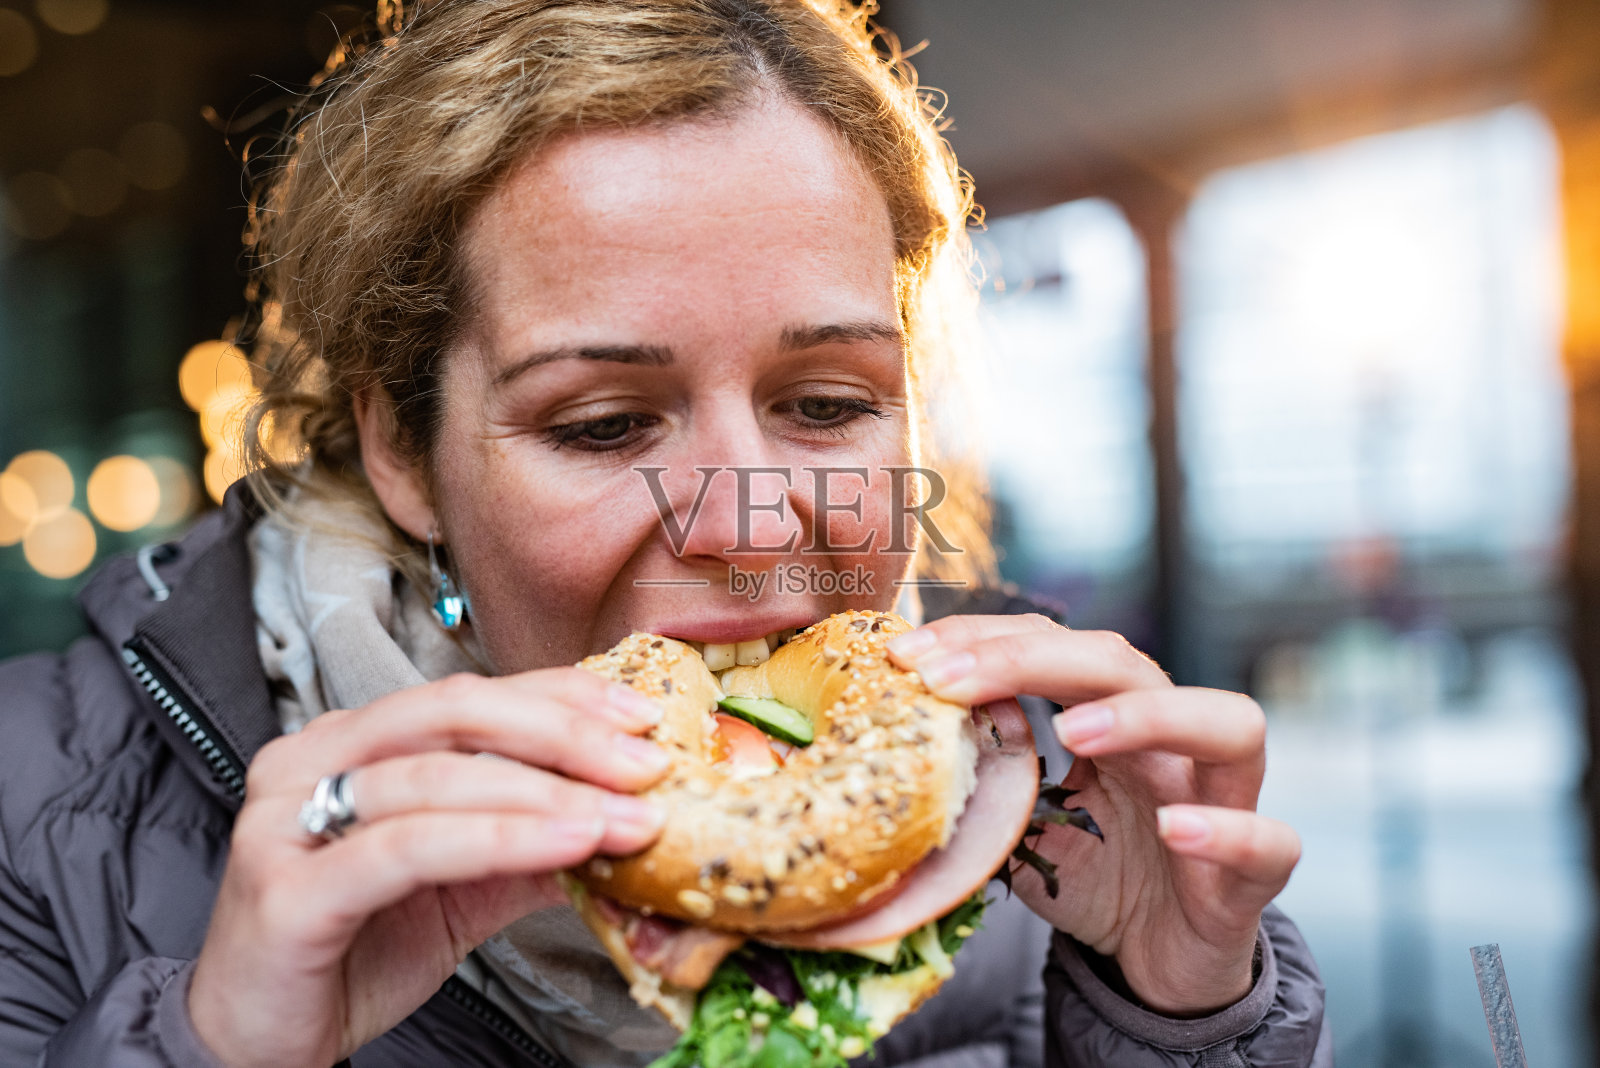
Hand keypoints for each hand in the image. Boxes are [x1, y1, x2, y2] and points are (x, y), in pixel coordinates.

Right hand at [188, 669, 670, 1067]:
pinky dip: (499, 839)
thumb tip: (634, 818)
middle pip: (453, 712)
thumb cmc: (355, 949)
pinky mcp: (287, 890)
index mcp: (349, 742)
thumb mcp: (463, 885)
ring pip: (435, 778)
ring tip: (624, 815)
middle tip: (646, 762)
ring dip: (547, 792)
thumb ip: (533, 843)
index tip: (643, 716)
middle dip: (564, 731)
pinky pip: (409, 848)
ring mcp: (286, 820)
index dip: (560, 696)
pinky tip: (566, 844)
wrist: (260, 1043)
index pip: (469, 694)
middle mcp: (308, 760)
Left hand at [888, 614, 1299, 1014]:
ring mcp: (1223, 801)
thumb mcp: (1023, 825)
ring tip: (1074, 733)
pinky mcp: (1252, 877)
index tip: (908, 654)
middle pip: (1126, 664)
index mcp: (1111, 717)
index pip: (1054, 645)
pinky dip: (1227, 829)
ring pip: (1229, 725)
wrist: (1158, 965)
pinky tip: (1175, 829)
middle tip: (950, 679)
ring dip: (1147, 716)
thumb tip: (915, 729)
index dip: (983, 639)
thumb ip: (988, 778)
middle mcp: (1171, 743)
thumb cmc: (1095, 877)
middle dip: (1032, 659)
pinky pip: (1269, 840)